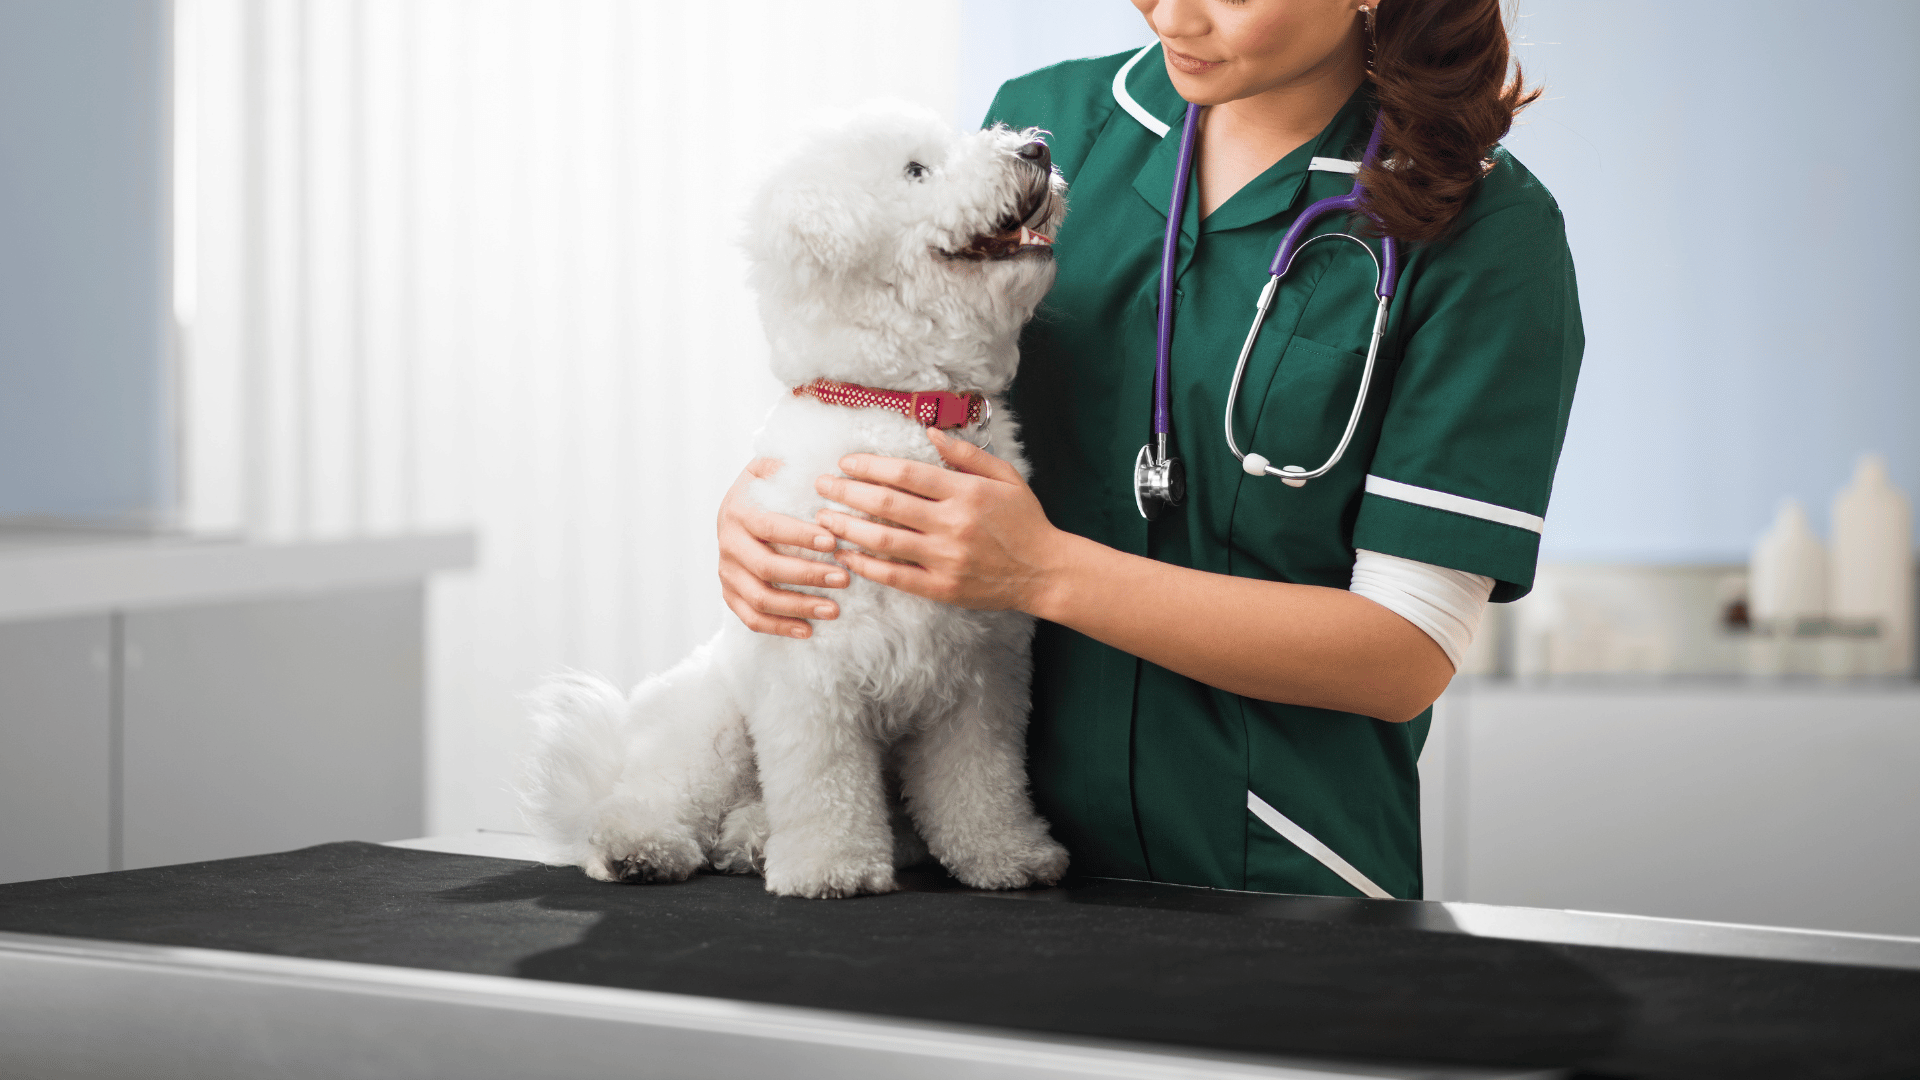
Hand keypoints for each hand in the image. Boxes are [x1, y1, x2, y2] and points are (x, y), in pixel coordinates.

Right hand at [718, 457, 849, 638]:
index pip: (770, 526)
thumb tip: (824, 469)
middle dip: (808, 575)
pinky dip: (778, 627)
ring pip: (760, 598)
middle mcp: (728, 542)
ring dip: (798, 606)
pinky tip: (807, 630)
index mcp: (739, 510)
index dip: (800, 536)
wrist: (737, 506)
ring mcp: (727, 571)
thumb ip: (789, 465)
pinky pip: (751, 618)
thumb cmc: (766, 487)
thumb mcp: (772, 467)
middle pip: (767, 567)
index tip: (833, 542)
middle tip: (844, 579)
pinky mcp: (730, 593)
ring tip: (833, 610)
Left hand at [814, 429, 1065, 612]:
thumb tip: (931, 432)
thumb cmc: (1024, 521)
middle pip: (886, 504)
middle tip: (821, 485)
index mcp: (965, 492)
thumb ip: (967, 454)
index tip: (846, 463)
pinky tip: (846, 554)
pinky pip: (894, 576)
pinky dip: (865, 565)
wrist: (1045, 572)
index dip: (869, 466)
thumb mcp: (1005, 477)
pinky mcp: (941, 588)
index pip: (905, 473)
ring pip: (882, 540)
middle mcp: (952, 524)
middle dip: (846, 492)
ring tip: (823, 518)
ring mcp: (945, 558)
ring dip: (847, 527)